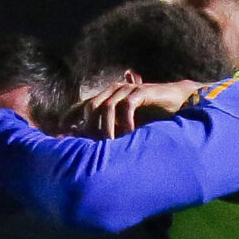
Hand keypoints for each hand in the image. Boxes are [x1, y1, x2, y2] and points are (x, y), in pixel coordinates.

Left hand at [74, 78, 202, 138]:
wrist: (177, 102)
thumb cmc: (151, 117)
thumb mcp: (127, 126)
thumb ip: (112, 132)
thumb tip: (95, 148)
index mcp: (108, 98)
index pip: (83, 105)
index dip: (71, 116)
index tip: (61, 130)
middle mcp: (114, 91)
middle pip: (91, 107)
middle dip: (90, 127)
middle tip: (94, 145)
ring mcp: (127, 90)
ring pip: (107, 107)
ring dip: (107, 127)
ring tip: (110, 143)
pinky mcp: (141, 92)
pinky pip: (127, 105)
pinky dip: (125, 121)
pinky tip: (129, 134)